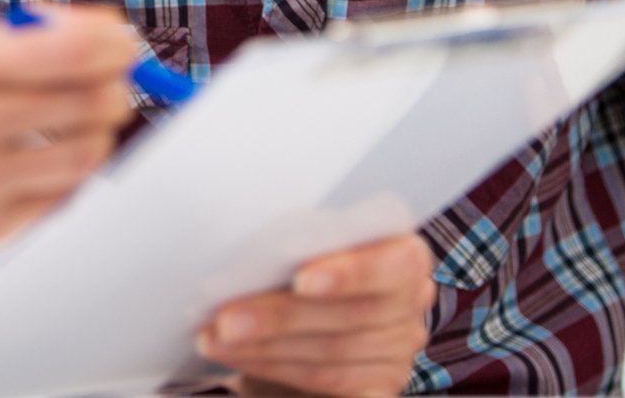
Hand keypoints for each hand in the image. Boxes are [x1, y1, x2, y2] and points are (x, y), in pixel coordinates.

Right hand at [0, 1, 139, 276]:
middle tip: (114, 88)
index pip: (68, 47)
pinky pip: (57, 202)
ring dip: (98, 138)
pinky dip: (66, 182)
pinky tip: (48, 168)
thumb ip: (10, 46)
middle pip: (89, 101)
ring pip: (84, 155)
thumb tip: (95, 34)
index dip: (114, 45)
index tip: (125, 45)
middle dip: (116, 92)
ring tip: (84, 129)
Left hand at [197, 233, 435, 396]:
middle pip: (347, 318)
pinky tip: (238, 365)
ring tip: (214, 340)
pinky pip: (326, 388)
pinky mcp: (377, 389)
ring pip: (329, 358)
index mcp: (405, 258)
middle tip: (224, 319)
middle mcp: (410, 309)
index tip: (300, 280)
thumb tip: (250, 257)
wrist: (329, 303)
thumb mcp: (315, 242)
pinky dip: (273, 373)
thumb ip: (301, 245)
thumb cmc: (312, 258)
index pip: (392, 266)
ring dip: (263, 351)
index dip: (348, 274)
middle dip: (278, 319)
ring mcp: (397, 356)